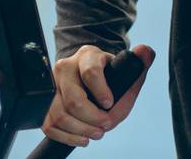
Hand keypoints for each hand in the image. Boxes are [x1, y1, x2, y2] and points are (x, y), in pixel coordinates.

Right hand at [41, 43, 155, 146]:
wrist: (88, 79)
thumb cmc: (108, 76)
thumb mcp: (124, 69)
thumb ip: (139, 64)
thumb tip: (146, 52)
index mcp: (87, 56)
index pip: (91, 72)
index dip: (101, 91)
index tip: (109, 103)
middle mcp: (65, 68)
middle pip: (74, 100)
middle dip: (92, 118)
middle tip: (106, 125)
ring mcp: (52, 86)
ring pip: (60, 115)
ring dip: (80, 130)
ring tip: (97, 133)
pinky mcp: (44, 104)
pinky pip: (49, 125)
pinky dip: (67, 137)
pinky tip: (82, 138)